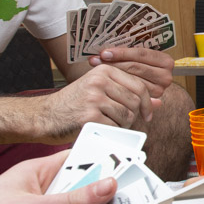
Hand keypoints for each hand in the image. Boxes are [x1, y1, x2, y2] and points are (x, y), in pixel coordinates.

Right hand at [36, 63, 157, 139]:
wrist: (44, 116)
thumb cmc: (73, 104)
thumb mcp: (100, 91)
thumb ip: (128, 94)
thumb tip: (159, 101)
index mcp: (105, 71)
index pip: (139, 86)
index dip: (147, 103)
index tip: (147, 115)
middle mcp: (100, 81)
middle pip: (134, 102)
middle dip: (134, 116)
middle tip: (123, 123)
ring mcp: (94, 98)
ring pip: (126, 115)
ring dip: (123, 126)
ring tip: (110, 125)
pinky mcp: (89, 116)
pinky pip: (114, 127)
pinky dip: (112, 133)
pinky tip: (101, 130)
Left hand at [88, 46, 173, 97]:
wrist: (148, 86)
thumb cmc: (139, 66)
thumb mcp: (138, 57)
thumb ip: (129, 52)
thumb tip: (108, 48)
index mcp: (165, 61)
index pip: (141, 54)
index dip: (121, 53)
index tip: (104, 52)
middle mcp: (165, 76)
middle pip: (135, 67)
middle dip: (113, 63)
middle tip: (95, 60)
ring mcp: (159, 90)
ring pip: (131, 79)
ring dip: (112, 73)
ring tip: (96, 68)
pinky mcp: (149, 101)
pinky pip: (130, 91)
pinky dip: (116, 85)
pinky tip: (104, 81)